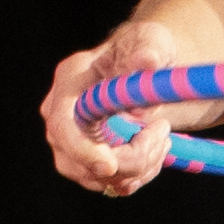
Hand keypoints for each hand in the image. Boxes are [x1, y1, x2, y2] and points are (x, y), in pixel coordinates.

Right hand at [39, 18, 196, 196]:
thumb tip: (147, 62)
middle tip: (164, 133)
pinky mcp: (88, 162)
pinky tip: (156, 151)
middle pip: (79, 160)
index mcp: (70, 80)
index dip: (83, 150)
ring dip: (140, 166)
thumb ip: (150, 49)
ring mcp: (70, 143)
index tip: (112, 164)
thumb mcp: (152, 40)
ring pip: (98, 177)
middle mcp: (60, 114)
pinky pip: (112, 183)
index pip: (61, 125)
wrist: (147, 71)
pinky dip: (139, 174)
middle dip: (129, 158)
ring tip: (163, 136)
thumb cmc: (145, 50)